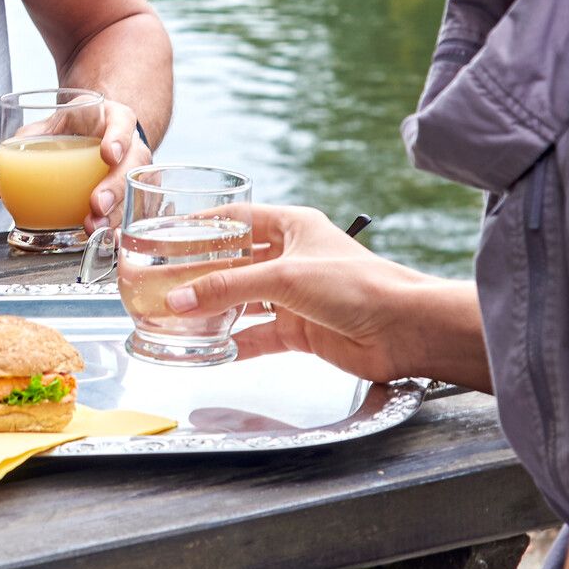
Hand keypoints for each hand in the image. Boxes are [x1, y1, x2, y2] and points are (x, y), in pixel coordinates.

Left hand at [0, 97, 147, 232]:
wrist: (95, 132)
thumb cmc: (70, 129)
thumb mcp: (45, 130)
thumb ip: (17, 150)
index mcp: (112, 119)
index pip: (122, 123)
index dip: (118, 138)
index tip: (107, 154)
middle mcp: (130, 145)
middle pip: (132, 164)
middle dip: (115, 187)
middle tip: (96, 205)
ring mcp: (134, 171)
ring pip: (135, 191)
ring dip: (117, 213)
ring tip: (95, 228)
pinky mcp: (134, 194)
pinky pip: (134, 211)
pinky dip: (121, 226)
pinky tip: (109, 241)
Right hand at [167, 204, 451, 384]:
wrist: (403, 330)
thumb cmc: (358, 285)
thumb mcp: (284, 277)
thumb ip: (229, 288)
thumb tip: (181, 299)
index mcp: (293, 227)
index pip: (238, 220)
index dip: (203, 224)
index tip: (169, 231)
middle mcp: (292, 259)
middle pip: (236, 263)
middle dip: (202, 272)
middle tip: (165, 280)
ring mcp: (295, 297)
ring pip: (243, 301)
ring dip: (215, 310)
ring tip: (177, 316)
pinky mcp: (300, 330)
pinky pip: (257, 335)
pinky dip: (234, 342)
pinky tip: (209, 349)